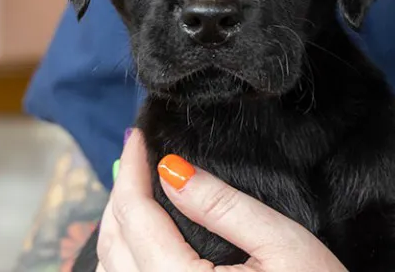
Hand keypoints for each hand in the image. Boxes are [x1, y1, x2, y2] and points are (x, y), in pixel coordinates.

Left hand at [96, 130, 346, 271]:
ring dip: (117, 229)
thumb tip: (171, 171)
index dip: (132, 169)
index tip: (137, 136)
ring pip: (112, 270)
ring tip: (136, 194)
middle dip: (120, 195)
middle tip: (135, 159)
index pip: (134, 215)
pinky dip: (125, 260)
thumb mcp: (282, 245)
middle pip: (114, 243)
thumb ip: (222, 206)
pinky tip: (141, 241)